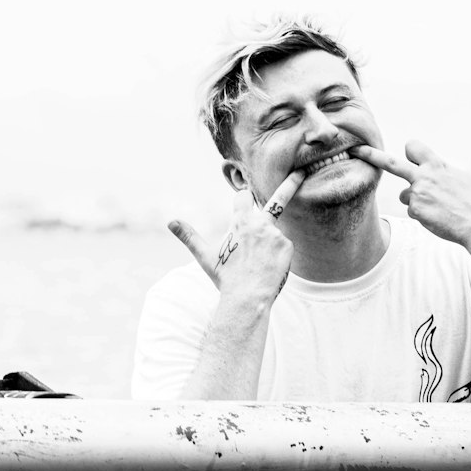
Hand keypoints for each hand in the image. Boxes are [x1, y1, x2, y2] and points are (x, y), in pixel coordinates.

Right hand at [168, 170, 304, 297]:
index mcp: (239, 222)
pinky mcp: (287, 246)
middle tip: (301, 172)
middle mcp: (259, 223)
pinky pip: (284, 246)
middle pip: (275, 199)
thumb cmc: (225, 278)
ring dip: (268, 243)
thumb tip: (170, 221)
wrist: (247, 298)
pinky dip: (278, 255)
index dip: (242, 200)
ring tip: (258, 264)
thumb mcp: (205, 256)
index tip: (243, 199)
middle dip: (290, 183)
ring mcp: (275, 234)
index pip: (243, 197)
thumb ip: (189, 236)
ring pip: (274, 233)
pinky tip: (269, 267)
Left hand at [354, 131, 470, 244]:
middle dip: (371, 155)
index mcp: (436, 165)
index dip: (412, 152)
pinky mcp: (416, 211)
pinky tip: (437, 217)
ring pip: (405, 195)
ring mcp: (418, 195)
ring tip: (439, 207)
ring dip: (416, 200)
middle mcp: (423, 177)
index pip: (412, 146)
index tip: (411, 155)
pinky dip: (423, 215)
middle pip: (390, 162)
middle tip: (356, 149)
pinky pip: (412, 210)